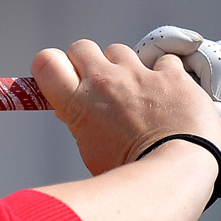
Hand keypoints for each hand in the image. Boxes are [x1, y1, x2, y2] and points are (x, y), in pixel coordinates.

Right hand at [31, 38, 220, 176]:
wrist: (174, 173)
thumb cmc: (129, 172)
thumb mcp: (90, 152)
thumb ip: (79, 124)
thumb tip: (68, 111)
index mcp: (78, 103)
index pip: (46, 62)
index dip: (52, 66)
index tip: (63, 78)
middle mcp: (104, 82)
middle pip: (81, 48)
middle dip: (87, 62)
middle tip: (98, 84)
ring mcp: (139, 76)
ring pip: (119, 51)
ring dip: (123, 67)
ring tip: (136, 94)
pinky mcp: (172, 76)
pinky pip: (164, 61)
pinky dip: (164, 74)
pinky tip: (168, 95)